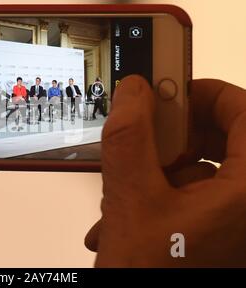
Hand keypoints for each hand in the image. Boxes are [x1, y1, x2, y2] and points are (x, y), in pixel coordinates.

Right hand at [85, 75, 245, 266]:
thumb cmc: (152, 273)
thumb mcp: (131, 200)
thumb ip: (130, 137)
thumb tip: (135, 92)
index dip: (204, 94)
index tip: (168, 96)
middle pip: (226, 138)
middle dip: (175, 138)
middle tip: (144, 142)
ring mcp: (240, 219)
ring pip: (207, 168)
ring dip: (161, 171)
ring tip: (126, 193)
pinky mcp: (225, 231)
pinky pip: (200, 194)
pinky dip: (165, 193)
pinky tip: (131, 216)